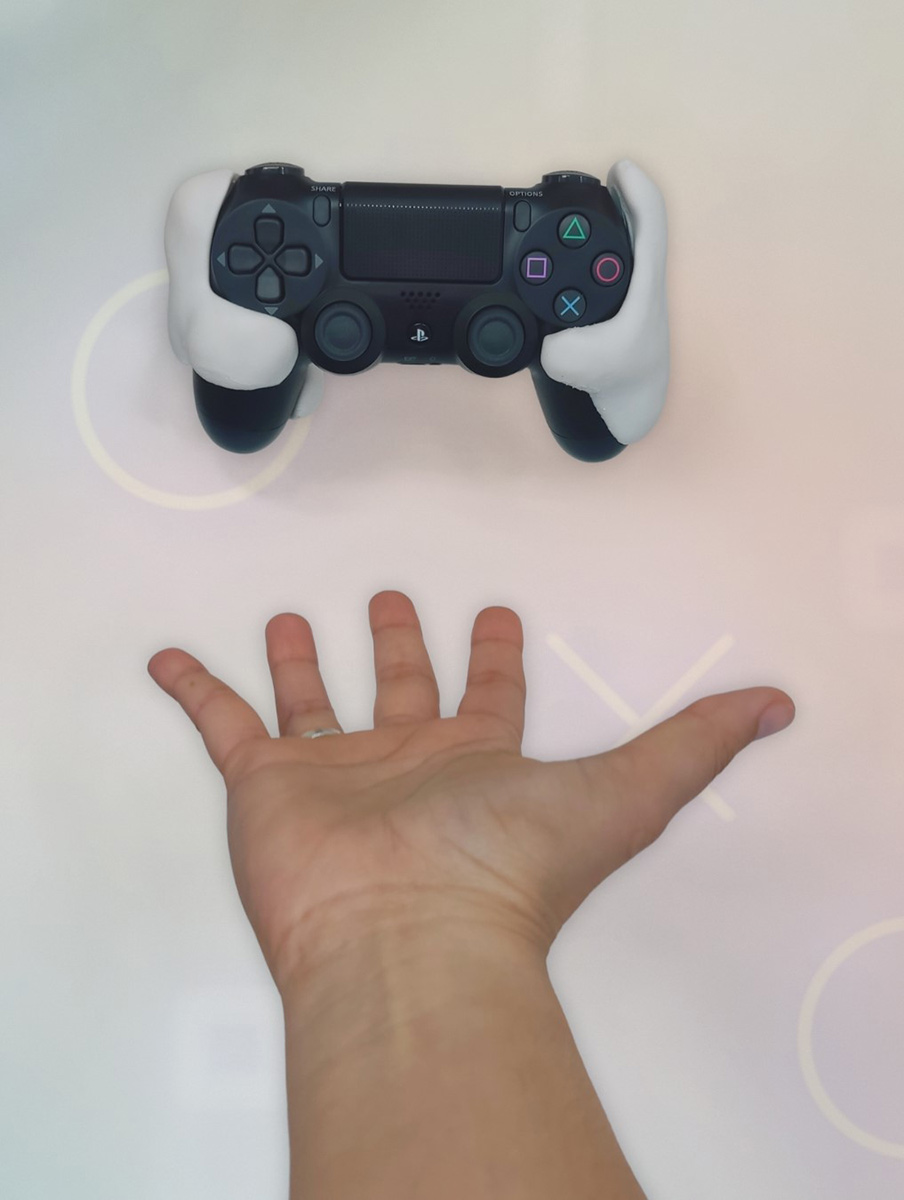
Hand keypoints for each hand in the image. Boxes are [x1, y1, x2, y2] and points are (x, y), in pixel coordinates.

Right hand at [147, 591, 793, 994]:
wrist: (410, 937)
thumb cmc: (508, 867)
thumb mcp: (624, 790)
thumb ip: (693, 743)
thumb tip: (776, 709)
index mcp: (475, 762)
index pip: (488, 694)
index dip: (494, 652)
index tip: (497, 612)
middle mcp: (404, 765)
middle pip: (398, 690)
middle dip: (397, 644)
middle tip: (390, 597)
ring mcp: (331, 775)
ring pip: (309, 701)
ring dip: (299, 661)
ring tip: (290, 616)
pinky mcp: (265, 786)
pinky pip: (220, 723)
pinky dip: (194, 689)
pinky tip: (171, 657)